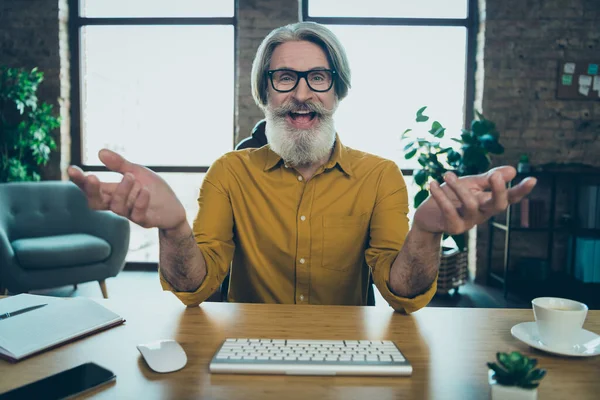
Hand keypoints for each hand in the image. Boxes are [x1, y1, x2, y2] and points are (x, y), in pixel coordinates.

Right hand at [67, 149, 186, 229]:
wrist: (175, 208)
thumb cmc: (154, 190)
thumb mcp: (138, 172)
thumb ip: (120, 165)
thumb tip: (100, 151)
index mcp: (113, 192)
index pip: (91, 188)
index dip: (80, 181)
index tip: (71, 169)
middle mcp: (118, 204)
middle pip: (95, 202)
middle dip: (91, 190)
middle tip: (91, 177)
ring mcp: (130, 214)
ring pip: (116, 207)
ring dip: (122, 190)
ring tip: (131, 176)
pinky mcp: (144, 220)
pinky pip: (137, 214)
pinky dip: (140, 201)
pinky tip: (145, 191)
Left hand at [413, 166, 536, 235]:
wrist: (428, 214)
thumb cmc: (452, 196)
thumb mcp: (471, 184)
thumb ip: (488, 178)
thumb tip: (513, 170)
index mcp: (489, 203)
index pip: (509, 198)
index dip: (521, 190)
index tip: (533, 179)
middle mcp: (482, 214)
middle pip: (498, 205)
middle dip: (499, 191)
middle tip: (495, 176)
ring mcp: (469, 223)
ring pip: (471, 204)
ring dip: (459, 187)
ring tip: (447, 174)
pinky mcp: (453, 227)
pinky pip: (449, 210)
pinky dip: (441, 196)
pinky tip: (432, 184)